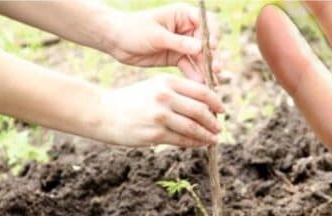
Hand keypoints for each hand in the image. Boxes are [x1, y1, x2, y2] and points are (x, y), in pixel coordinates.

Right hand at [91, 74, 222, 147]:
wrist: (104, 113)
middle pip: (200, 111)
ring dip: (207, 135)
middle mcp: (164, 97)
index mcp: (167, 82)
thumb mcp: (154, 87)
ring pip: (193, 128)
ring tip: (213, 139)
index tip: (222, 111)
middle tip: (219, 128)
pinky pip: (181, 140)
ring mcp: (160, 116)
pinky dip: (194, 143)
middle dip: (213, 122)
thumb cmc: (133, 100)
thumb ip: (178, 92)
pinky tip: (200, 144)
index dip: (216, 103)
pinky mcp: (154, 134)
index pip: (201, 92)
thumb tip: (206, 105)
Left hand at [106, 4, 220, 82]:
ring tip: (210, 82)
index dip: (212, 36)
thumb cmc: (134, 30)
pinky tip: (198, 84)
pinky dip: (194, 74)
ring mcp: (182, 44)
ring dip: (205, 68)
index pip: (206, 23)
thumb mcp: (156, 35)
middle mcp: (185, 29)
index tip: (211, 48)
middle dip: (212, 56)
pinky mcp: (176, 57)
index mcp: (182, 15)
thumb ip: (179, 42)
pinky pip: (189, 66)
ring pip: (200, 57)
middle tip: (215, 70)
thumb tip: (202, 47)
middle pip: (207, 42)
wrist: (116, 41)